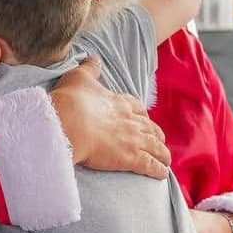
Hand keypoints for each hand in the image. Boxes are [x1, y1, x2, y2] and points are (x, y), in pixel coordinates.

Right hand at [50, 56, 170, 179]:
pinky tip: (162, 174)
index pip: (137, 108)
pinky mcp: (131, 158)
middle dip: (156, 135)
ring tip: (165, 160)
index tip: (143, 119)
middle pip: (151, 128)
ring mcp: (134, 140)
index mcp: (120, 102)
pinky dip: (158, 169)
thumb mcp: (79, 77)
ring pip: (156, 147)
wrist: (67, 123)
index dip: (142, 115)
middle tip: (158, 141)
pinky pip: (151, 165)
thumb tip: (93, 58)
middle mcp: (131, 120)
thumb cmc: (71, 100)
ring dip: (162, 154)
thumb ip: (89, 68)